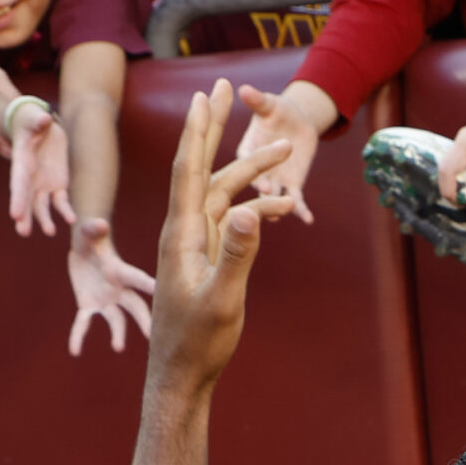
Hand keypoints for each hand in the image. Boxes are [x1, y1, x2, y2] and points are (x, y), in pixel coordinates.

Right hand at [8, 102, 73, 235]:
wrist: (42, 126)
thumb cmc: (33, 119)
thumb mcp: (34, 117)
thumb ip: (38, 120)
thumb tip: (44, 118)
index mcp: (21, 162)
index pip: (17, 183)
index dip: (16, 198)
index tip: (14, 215)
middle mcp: (29, 177)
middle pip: (25, 199)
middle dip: (25, 216)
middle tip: (23, 233)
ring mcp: (42, 184)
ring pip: (41, 205)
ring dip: (45, 219)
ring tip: (50, 232)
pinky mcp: (57, 185)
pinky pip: (61, 201)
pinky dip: (65, 210)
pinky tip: (72, 220)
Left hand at [67, 218, 158, 355]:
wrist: (85, 248)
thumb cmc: (91, 236)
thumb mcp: (88, 231)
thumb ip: (93, 228)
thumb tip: (100, 223)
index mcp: (120, 271)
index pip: (137, 279)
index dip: (148, 285)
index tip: (161, 293)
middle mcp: (118, 289)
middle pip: (135, 307)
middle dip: (143, 320)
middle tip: (150, 335)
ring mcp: (105, 300)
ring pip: (116, 320)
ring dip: (118, 333)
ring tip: (117, 347)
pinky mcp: (89, 305)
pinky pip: (84, 323)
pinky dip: (78, 336)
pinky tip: (74, 351)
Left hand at [150, 79, 299, 389]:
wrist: (180, 375)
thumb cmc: (197, 343)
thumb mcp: (222, 301)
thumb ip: (237, 255)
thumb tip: (249, 211)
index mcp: (181, 235)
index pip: (188, 171)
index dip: (197, 130)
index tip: (205, 95)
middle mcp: (183, 231)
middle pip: (200, 167)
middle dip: (215, 127)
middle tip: (227, 89)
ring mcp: (193, 244)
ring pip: (221, 193)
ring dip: (249, 171)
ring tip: (285, 150)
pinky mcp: (204, 258)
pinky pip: (229, 220)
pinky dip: (253, 208)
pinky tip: (279, 209)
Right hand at [235, 81, 329, 222]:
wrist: (296, 122)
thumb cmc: (278, 110)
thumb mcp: (270, 104)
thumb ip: (257, 101)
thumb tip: (244, 88)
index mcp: (246, 150)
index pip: (244, 159)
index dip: (248, 165)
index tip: (252, 170)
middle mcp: (256, 170)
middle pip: (258, 181)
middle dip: (263, 188)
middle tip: (266, 192)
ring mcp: (273, 181)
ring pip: (275, 196)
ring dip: (278, 205)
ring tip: (281, 215)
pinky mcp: (290, 186)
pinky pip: (295, 200)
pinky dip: (301, 210)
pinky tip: (309, 220)